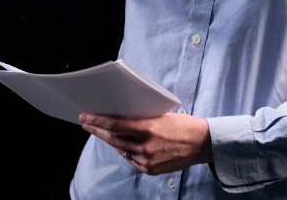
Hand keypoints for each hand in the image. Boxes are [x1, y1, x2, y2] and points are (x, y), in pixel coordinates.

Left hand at [79, 112, 212, 175]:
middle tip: (87, 123)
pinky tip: (120, 144)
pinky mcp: (150, 170)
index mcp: (148, 128)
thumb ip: (139, 118)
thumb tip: (118, 116)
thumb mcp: (160, 115)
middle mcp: (145, 146)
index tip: (85, 116)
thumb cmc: (182, 124)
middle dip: (97, 130)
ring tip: (101, 132)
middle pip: (113, 139)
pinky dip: (124, 151)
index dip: (97, 121)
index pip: (114, 125)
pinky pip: (131, 159)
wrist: (201, 144)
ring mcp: (147, 160)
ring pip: (120, 150)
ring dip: (109, 140)